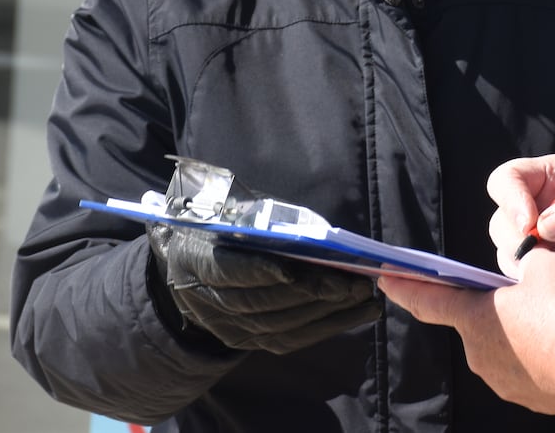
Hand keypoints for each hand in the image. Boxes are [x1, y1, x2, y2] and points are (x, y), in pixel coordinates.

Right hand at [148, 223, 381, 353]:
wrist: (190, 267)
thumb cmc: (224, 228)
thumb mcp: (234, 211)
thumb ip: (265, 220)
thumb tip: (315, 235)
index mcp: (196, 258)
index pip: (227, 271)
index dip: (259, 271)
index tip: (293, 268)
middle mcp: (206, 300)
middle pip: (261, 303)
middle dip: (310, 293)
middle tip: (353, 283)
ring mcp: (225, 327)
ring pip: (278, 326)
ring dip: (325, 313)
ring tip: (363, 297)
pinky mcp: (245, 342)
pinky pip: (287, 341)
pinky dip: (324, 328)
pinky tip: (354, 314)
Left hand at [379, 248, 554, 413]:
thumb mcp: (545, 265)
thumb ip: (526, 257)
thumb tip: (524, 258)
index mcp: (474, 318)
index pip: (428, 299)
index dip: (404, 287)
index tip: (384, 279)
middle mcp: (478, 352)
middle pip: (476, 321)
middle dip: (493, 307)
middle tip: (522, 293)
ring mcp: (501, 379)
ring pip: (502, 345)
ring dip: (516, 331)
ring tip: (550, 317)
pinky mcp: (526, 395)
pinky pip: (523, 367)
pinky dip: (534, 353)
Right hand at [489, 155, 554, 304]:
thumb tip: (544, 226)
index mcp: (552, 179)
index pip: (507, 180)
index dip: (510, 198)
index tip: (529, 220)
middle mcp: (539, 209)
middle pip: (501, 220)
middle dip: (516, 237)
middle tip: (542, 253)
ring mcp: (542, 244)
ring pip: (507, 252)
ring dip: (525, 263)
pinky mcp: (548, 274)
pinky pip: (524, 280)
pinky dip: (535, 284)